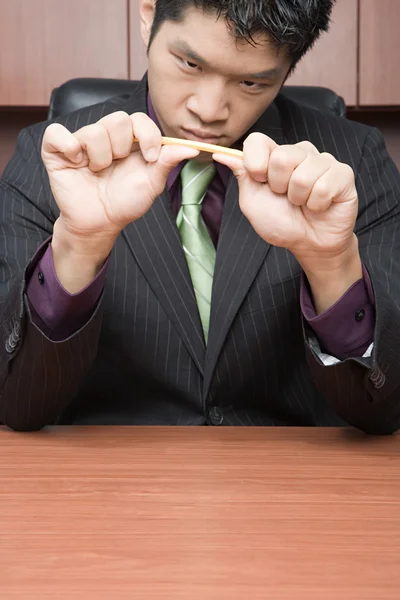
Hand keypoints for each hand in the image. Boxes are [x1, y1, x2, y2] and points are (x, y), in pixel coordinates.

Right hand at [42, 111, 198, 243]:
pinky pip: (57, 133)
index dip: (147, 134)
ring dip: (99, 158)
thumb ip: (168, 161)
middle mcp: (104, 136)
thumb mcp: (151, 184)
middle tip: (116, 168)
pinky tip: (77, 163)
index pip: (138, 119)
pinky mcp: (56, 151)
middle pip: (117, 119)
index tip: (151, 157)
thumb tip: (191, 148)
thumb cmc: (124, 203)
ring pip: (93, 131)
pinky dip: (68, 146)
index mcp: (128, 141)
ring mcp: (80, 142)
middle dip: (121, 149)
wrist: (99, 224)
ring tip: (97, 172)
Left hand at [213, 133, 361, 311]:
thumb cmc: (281, 222)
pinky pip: (324, 185)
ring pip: (303, 174)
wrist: (309, 243)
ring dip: (299, 198)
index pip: (257, 140)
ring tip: (304, 203)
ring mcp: (322, 161)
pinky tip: (320, 206)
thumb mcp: (252, 201)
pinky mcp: (342, 174)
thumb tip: (220, 154)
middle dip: (279, 187)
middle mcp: (299, 153)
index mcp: (274, 156)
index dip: (255, 164)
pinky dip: (317, 204)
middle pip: (281, 157)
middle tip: (287, 198)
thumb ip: (241, 174)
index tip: (261, 182)